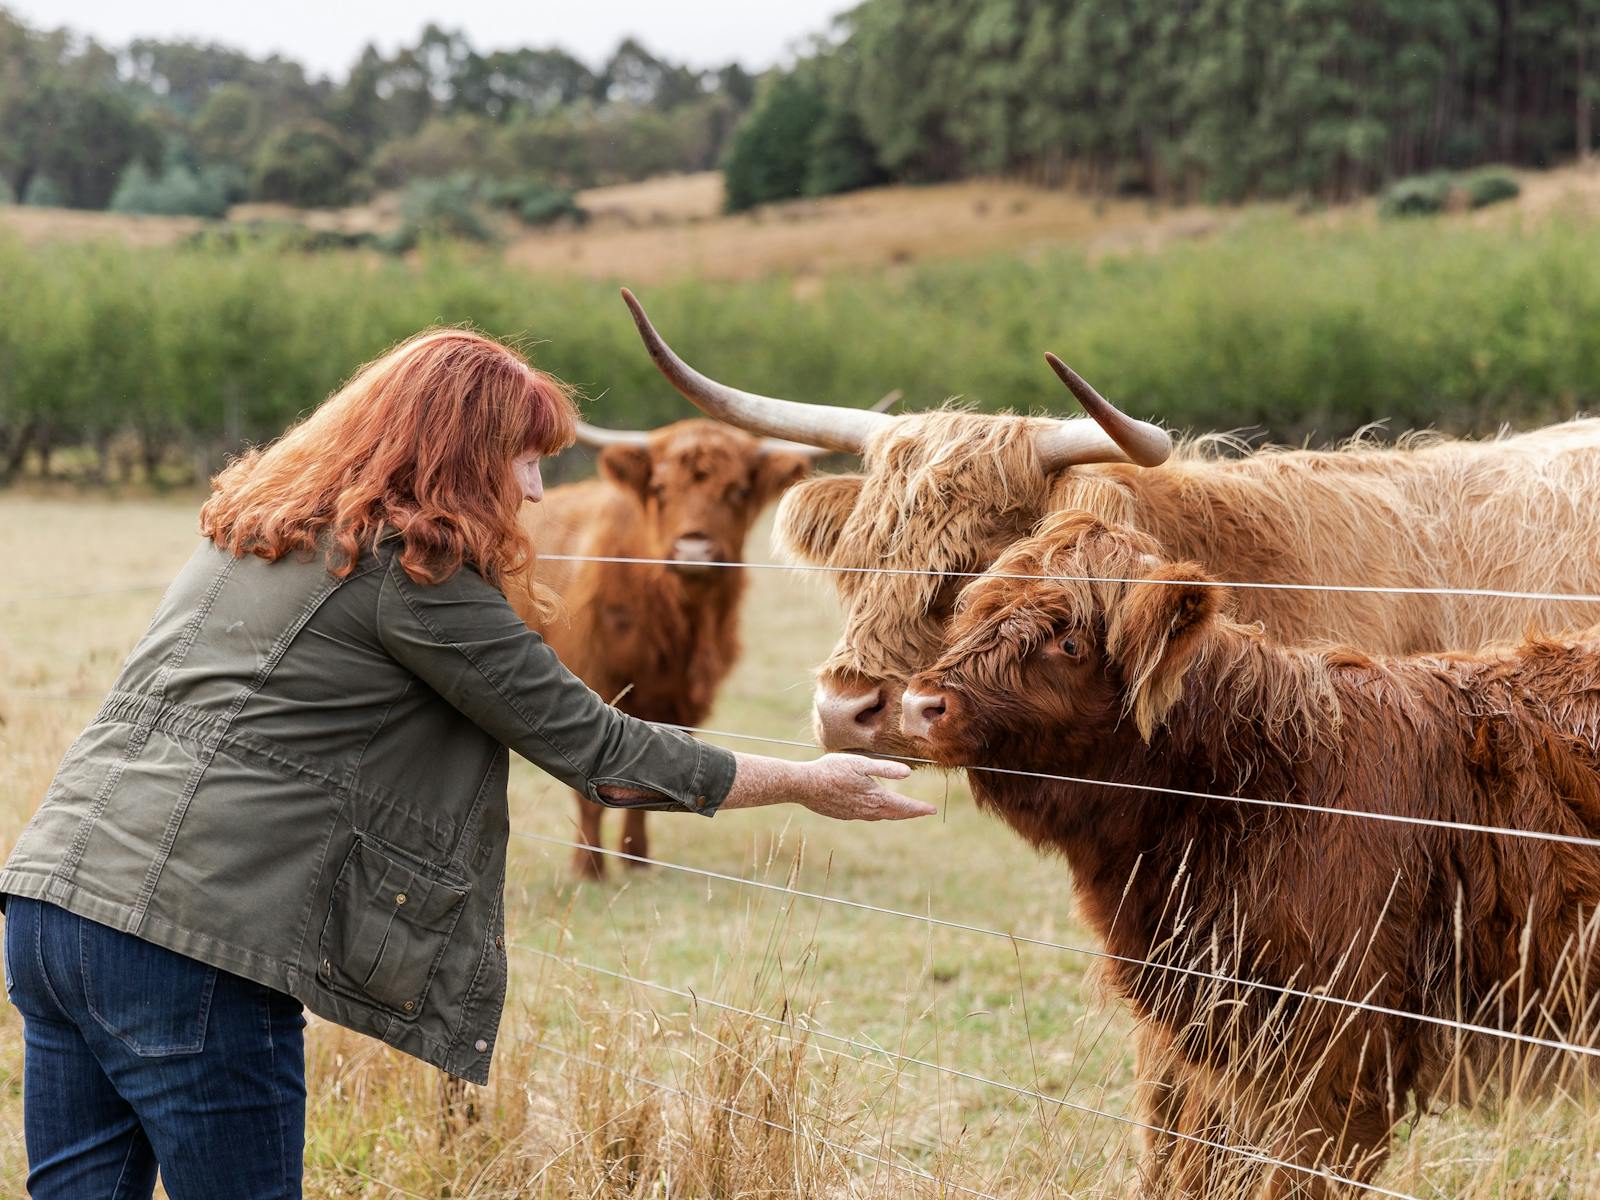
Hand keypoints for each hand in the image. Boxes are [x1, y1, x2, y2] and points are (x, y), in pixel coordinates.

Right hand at [792, 753, 934, 820]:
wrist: (804, 785)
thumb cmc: (832, 769)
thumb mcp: (861, 763)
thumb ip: (885, 769)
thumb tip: (908, 773)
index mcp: (875, 797)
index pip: (903, 806)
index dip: (919, 808)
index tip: (932, 810)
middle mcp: (867, 810)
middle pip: (895, 814)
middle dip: (910, 812)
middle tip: (924, 812)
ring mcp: (855, 814)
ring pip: (880, 816)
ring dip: (894, 814)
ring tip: (902, 811)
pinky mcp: (844, 814)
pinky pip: (866, 816)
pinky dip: (877, 813)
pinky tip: (874, 809)